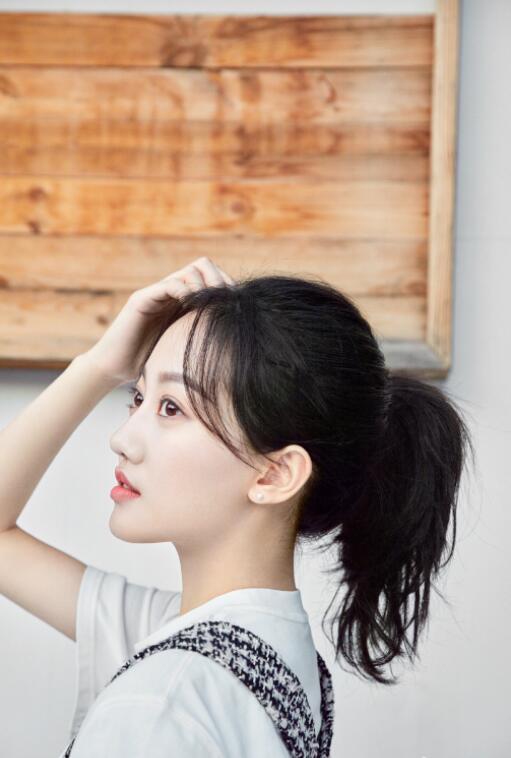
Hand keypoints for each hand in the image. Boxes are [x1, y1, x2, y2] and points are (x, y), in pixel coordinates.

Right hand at [80, 257, 233, 386]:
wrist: (115, 368)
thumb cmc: (150, 363)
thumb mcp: (185, 347)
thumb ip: (203, 337)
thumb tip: (236, 342)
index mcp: (183, 301)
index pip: (211, 277)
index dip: (227, 286)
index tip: (238, 304)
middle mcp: (171, 292)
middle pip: (203, 266)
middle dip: (219, 281)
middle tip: (225, 302)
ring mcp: (156, 293)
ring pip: (189, 272)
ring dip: (205, 287)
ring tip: (210, 306)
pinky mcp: (142, 299)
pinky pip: (169, 285)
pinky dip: (185, 291)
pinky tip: (191, 307)